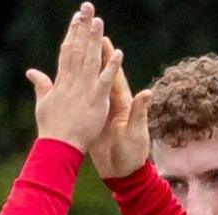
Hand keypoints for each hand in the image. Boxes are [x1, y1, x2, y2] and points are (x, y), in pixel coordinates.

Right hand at [26, 5, 122, 151]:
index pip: (67, 51)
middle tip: (87, 7)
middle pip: (78, 49)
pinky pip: (106, 81)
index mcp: (61, 81)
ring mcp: (84, 90)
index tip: (76, 17)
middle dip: (83, 27)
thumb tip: (32, 72)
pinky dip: (111, 67)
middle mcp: (72, 82)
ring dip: (95, 39)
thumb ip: (42, 86)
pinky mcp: (96, 101)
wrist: (58, 148)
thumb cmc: (51, 129)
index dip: (73, 33)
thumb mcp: (44, 104)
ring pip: (90, 60)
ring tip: (99, 20)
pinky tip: (117, 52)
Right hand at [89, 49, 153, 178]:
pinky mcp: (95, 120)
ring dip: (86, 69)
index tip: (103, 40)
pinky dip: (79, 89)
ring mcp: (104, 111)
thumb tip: (147, 92)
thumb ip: (140, 112)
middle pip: (103, 76)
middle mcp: (113, 104)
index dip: (109, 58)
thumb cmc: (133, 154)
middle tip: (89, 37)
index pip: (114, 76)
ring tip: (78, 52)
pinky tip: (70, 79)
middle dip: (96, 56)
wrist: (123, 173)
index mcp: (123, 104)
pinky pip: (86, 100)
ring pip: (92, 85)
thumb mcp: (137, 133)